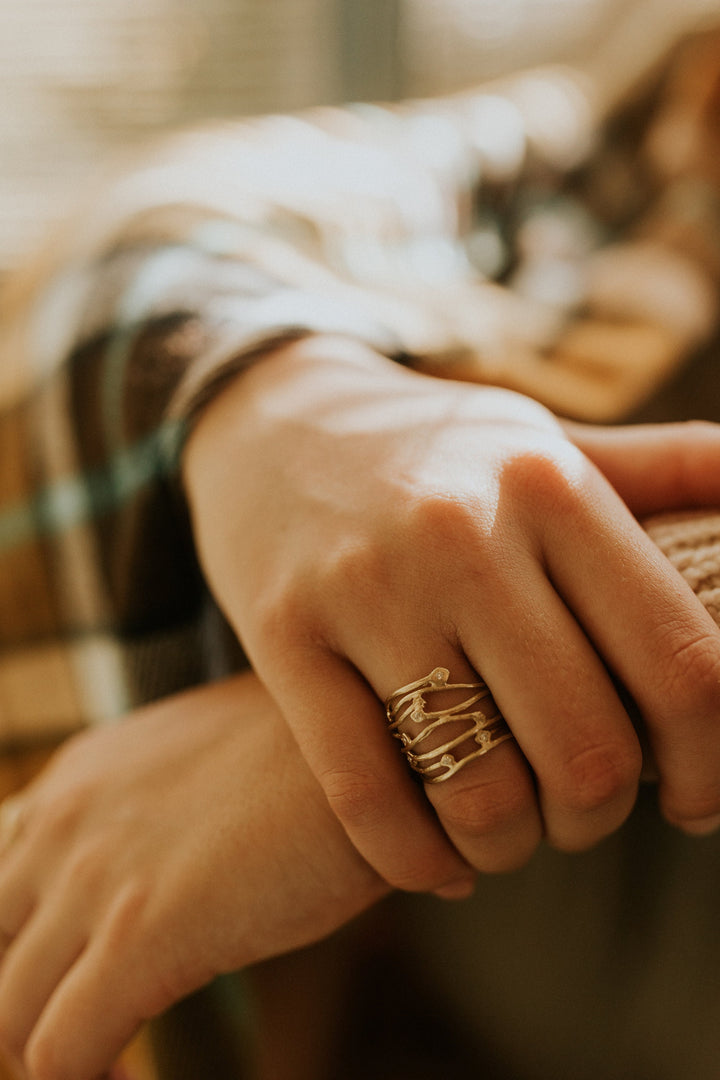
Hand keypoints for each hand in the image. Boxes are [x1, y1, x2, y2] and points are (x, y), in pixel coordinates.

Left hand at [0, 673, 384, 1079]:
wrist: (382, 738)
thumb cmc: (316, 758)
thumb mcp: (206, 769)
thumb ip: (166, 820)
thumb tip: (198, 880)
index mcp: (76, 783)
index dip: (15, 949)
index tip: (68, 987)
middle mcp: (65, 822)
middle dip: (21, 1005)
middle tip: (87, 1035)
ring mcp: (94, 877)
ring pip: (9, 1015)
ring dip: (51, 1054)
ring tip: (120, 1068)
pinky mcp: (141, 935)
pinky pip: (62, 1053)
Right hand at [184, 335, 719, 889]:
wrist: (273, 419)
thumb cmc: (435, 450)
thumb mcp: (545, 441)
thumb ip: (662, 468)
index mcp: (551, 486)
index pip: (683, 666)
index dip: (712, 763)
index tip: (694, 798)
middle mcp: (461, 532)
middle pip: (584, 747)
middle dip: (600, 817)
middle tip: (583, 811)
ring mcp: (364, 584)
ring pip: (476, 788)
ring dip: (511, 847)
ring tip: (508, 831)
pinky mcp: (279, 632)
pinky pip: (364, 795)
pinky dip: (416, 860)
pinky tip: (438, 860)